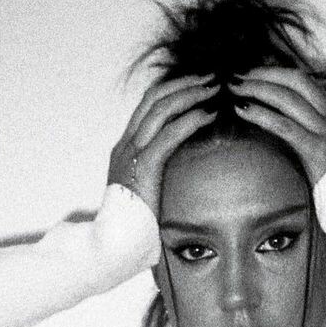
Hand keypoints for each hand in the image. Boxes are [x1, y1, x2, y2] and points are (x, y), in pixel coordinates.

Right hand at [108, 74, 217, 216]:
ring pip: (161, 109)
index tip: (197, 86)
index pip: (148, 107)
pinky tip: (208, 115)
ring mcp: (131, 154)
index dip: (173, 91)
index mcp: (125, 151)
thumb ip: (158, 181)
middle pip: (154, 99)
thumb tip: (180, 180)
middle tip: (211, 79)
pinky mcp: (143, 167)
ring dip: (190, 95)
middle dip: (184, 85)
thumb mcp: (145, 197)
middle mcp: (125, 146)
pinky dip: (190, 120)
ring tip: (214, 89)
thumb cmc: (132, 230)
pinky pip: (169, 134)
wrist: (111, 248)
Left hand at [229, 66, 325, 186]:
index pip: (307, 83)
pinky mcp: (318, 151)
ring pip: (289, 98)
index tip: (254, 74)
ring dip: (258, 88)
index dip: (279, 74)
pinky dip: (261, 114)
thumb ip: (310, 139)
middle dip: (266, 74)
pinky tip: (243, 110)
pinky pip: (285, 126)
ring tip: (235, 88)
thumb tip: (279, 130)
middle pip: (298, 81)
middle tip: (239, 75)